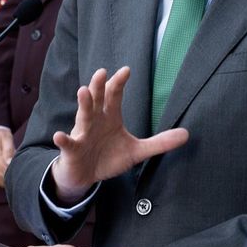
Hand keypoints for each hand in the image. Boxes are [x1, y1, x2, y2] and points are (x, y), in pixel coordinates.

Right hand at [0, 128, 14, 187]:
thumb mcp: (6, 138)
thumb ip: (9, 150)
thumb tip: (9, 162)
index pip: (4, 170)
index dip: (12, 173)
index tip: (19, 172)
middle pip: (0, 177)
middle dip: (9, 179)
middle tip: (18, 177)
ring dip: (4, 181)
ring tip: (12, 178)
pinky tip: (4, 178)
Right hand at [50, 67, 187, 204]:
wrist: (84, 176)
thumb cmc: (108, 157)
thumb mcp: (136, 151)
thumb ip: (159, 142)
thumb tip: (187, 134)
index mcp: (110, 117)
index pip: (114, 96)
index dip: (119, 83)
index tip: (126, 70)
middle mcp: (95, 120)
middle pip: (97, 100)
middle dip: (99, 86)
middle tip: (102, 72)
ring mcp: (82, 133)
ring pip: (82, 116)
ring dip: (83, 104)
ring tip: (83, 91)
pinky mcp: (72, 149)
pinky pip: (68, 143)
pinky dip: (63, 139)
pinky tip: (59, 135)